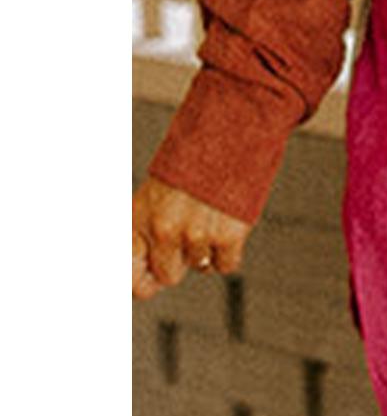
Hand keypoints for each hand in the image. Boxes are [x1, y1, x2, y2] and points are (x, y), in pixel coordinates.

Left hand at [133, 176, 252, 299]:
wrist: (230, 131)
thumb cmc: (191, 165)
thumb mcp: (155, 193)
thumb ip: (147, 234)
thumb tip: (149, 284)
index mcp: (137, 218)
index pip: (129, 276)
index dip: (141, 283)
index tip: (151, 281)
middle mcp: (162, 229)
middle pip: (168, 275)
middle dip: (180, 259)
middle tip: (191, 226)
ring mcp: (196, 233)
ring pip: (199, 267)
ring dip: (207, 248)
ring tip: (210, 214)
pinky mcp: (228, 234)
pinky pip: (226, 266)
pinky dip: (229, 251)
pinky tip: (227, 223)